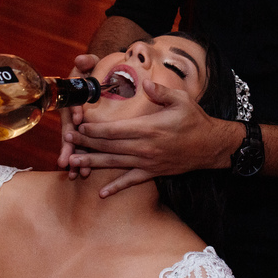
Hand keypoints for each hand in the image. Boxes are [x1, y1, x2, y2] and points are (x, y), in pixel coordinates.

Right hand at [57, 53, 98, 174]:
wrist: (92, 84)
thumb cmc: (88, 74)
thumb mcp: (87, 65)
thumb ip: (86, 61)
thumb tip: (82, 58)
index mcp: (71, 100)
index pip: (72, 105)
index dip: (75, 110)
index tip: (79, 118)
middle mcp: (71, 116)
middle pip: (69, 132)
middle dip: (68, 146)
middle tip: (65, 161)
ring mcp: (76, 128)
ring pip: (74, 145)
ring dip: (74, 159)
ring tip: (75, 174)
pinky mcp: (84, 135)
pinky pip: (82, 149)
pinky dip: (81, 162)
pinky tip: (83, 175)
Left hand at [65, 79, 236, 197]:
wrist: (211, 146)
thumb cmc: (194, 120)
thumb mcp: (181, 100)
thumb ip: (160, 92)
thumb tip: (144, 84)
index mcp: (149, 128)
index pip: (114, 130)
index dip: (94, 129)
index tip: (78, 125)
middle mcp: (145, 147)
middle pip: (109, 146)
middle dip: (86, 143)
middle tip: (66, 140)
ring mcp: (148, 162)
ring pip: (114, 163)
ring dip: (92, 163)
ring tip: (73, 163)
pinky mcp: (153, 172)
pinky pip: (131, 181)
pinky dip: (115, 187)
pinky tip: (101, 193)